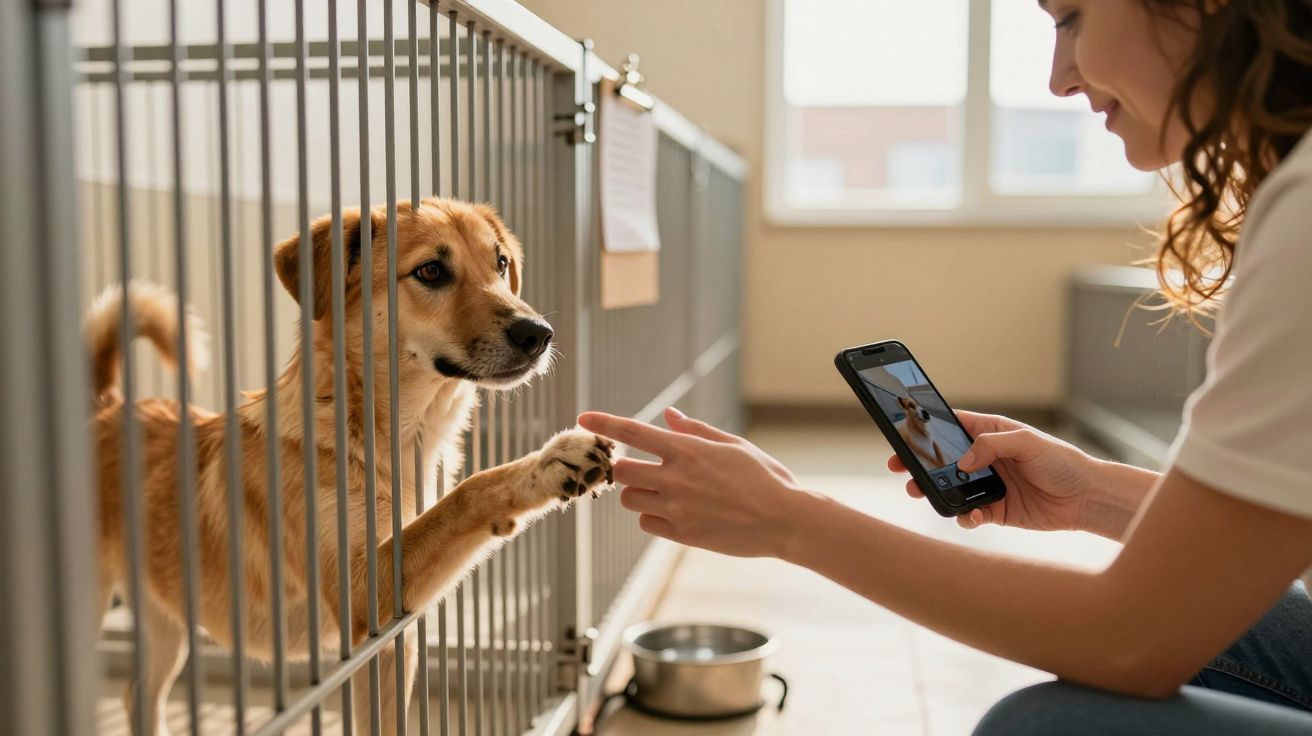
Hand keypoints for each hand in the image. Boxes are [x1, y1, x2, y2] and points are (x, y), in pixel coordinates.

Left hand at [577, 407, 809, 557]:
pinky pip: (647, 523)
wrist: (784, 520)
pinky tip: (676, 513)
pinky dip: (653, 517)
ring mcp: (676, 508)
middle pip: (622, 470)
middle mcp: (676, 477)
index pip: (633, 431)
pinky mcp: (682, 534)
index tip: (582, 418)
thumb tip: (668, 415)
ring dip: (638, 493)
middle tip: (642, 469)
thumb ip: (694, 430)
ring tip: (665, 492)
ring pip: (630, 499)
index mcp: (688, 450)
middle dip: (625, 468)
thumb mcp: (732, 445)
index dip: (604, 423)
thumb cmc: (764, 477)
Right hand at [890, 411, 1101, 531]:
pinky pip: (970, 513)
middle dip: (920, 464)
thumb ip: (991, 446)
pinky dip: (964, 515)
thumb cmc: (1062, 461)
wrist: (1087, 498)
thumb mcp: (1027, 442)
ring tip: (921, 492)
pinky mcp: (995, 511)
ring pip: (951, 488)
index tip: (905, 434)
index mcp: (991, 434)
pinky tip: (969, 514)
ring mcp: (989, 485)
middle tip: (900, 468)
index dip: (927, 429)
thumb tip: (961, 462)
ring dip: (934, 491)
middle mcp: (986, 459)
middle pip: (943, 460)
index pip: (952, 426)